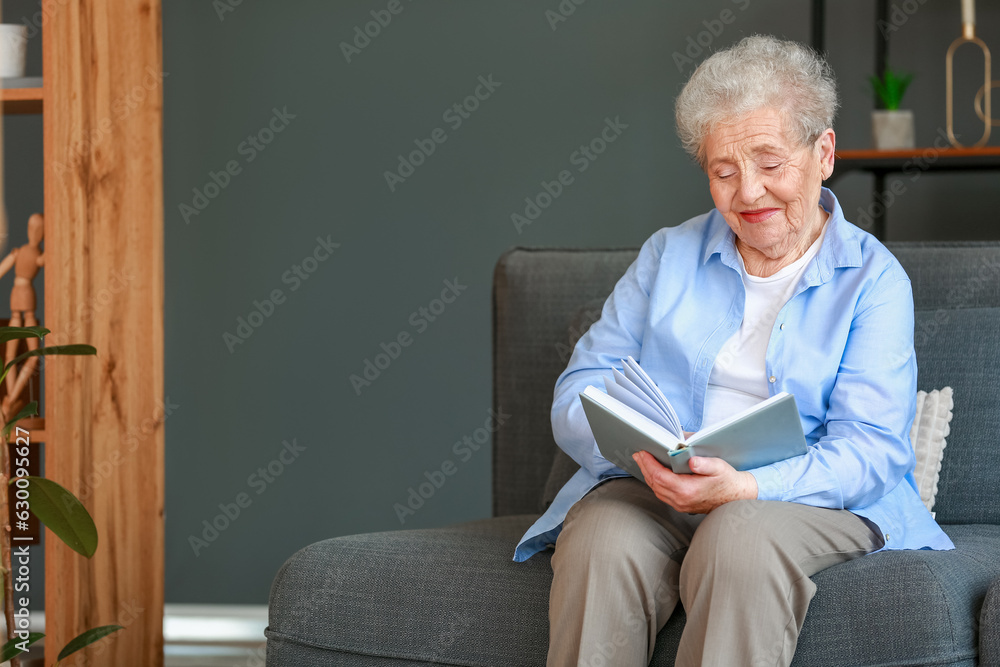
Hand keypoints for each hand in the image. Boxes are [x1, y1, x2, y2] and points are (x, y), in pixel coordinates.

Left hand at [631, 451, 757, 513]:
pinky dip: (656, 482)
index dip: (648, 463)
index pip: (659, 476)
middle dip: (644, 467)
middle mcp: (680, 500)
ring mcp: (680, 505)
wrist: (736, 498)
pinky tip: (655, 473)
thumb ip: (705, 464)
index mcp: (687, 490)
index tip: (642, 453)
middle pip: (654, 483)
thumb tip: (692, 460)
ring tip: (643, 461)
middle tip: (638, 454)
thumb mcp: (719, 467)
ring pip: (657, 490)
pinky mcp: (681, 506)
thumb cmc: (727, 481)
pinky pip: (662, 494)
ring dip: (648, 475)